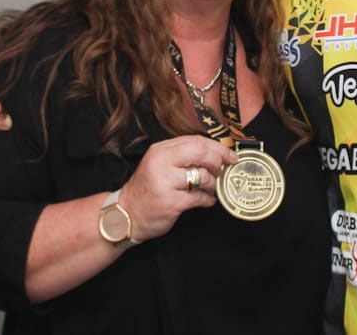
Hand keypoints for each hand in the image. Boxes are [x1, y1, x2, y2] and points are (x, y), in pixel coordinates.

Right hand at [116, 135, 237, 241]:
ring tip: (210, 190)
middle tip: (221, 172)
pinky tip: (205, 201)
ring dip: (213, 185)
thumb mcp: (159, 164)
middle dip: (218, 163)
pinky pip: (200, 198)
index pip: (196, 141)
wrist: (126, 215)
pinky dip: (208, 200)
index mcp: (160, 150)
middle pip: (202, 153)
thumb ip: (182, 156)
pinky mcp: (170, 202)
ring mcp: (165, 182)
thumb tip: (217, 153)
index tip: (230, 156)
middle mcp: (161, 163)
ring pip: (203, 177)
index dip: (218, 147)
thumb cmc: (148, 189)